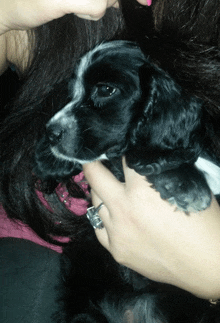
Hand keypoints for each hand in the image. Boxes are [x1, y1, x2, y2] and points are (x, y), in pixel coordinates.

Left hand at [83, 159, 219, 298]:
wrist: (208, 265)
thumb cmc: (204, 223)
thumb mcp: (185, 186)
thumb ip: (160, 171)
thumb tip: (144, 159)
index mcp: (142, 189)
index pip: (122, 158)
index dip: (122, 150)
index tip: (119, 147)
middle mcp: (124, 208)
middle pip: (94, 175)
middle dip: (94, 161)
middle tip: (96, 156)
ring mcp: (117, 231)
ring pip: (95, 202)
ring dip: (100, 191)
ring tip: (108, 187)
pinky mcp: (117, 251)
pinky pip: (99, 228)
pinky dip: (104, 218)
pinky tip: (111, 214)